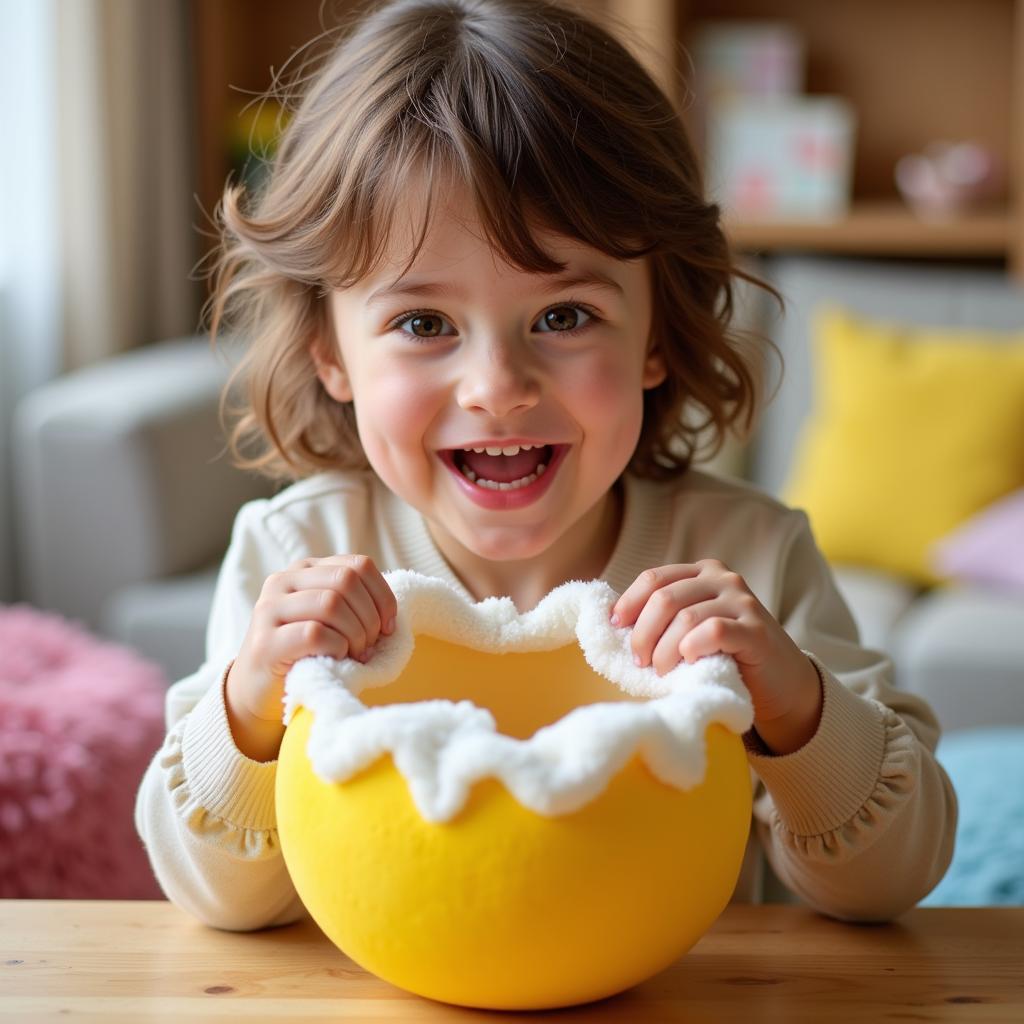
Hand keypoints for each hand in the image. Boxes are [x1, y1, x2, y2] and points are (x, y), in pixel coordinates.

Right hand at [227, 554, 397, 741]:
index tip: (388, 626)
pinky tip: (336, 660)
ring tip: (355, 654)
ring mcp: (269, 609)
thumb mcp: (331, 619)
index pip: (359, 564)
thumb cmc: (306, 653)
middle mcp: (283, 581)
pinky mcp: (265, 642)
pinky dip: (337, 648)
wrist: (258, 690)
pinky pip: (315, 633)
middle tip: (369, 645)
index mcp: (306, 570)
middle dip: (369, 616)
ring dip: (355, 634)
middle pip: (346, 580)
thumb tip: (391, 614)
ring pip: (331, 603)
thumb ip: (354, 603)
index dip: (383, 595)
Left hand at [611, 560, 822, 753]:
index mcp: (702, 572)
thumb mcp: (693, 626)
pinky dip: (691, 649)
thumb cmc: (728, 656)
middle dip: (642, 633)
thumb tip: (615, 620)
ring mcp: (742, 602)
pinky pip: (713, 632)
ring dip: (663, 650)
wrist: (782, 682)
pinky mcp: (756, 630)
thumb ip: (666, 616)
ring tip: (660, 671)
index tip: (614, 628)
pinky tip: (689, 663)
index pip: (653, 578)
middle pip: (664, 598)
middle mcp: (723, 579)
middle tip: (639, 661)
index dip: (628, 603)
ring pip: (684, 618)